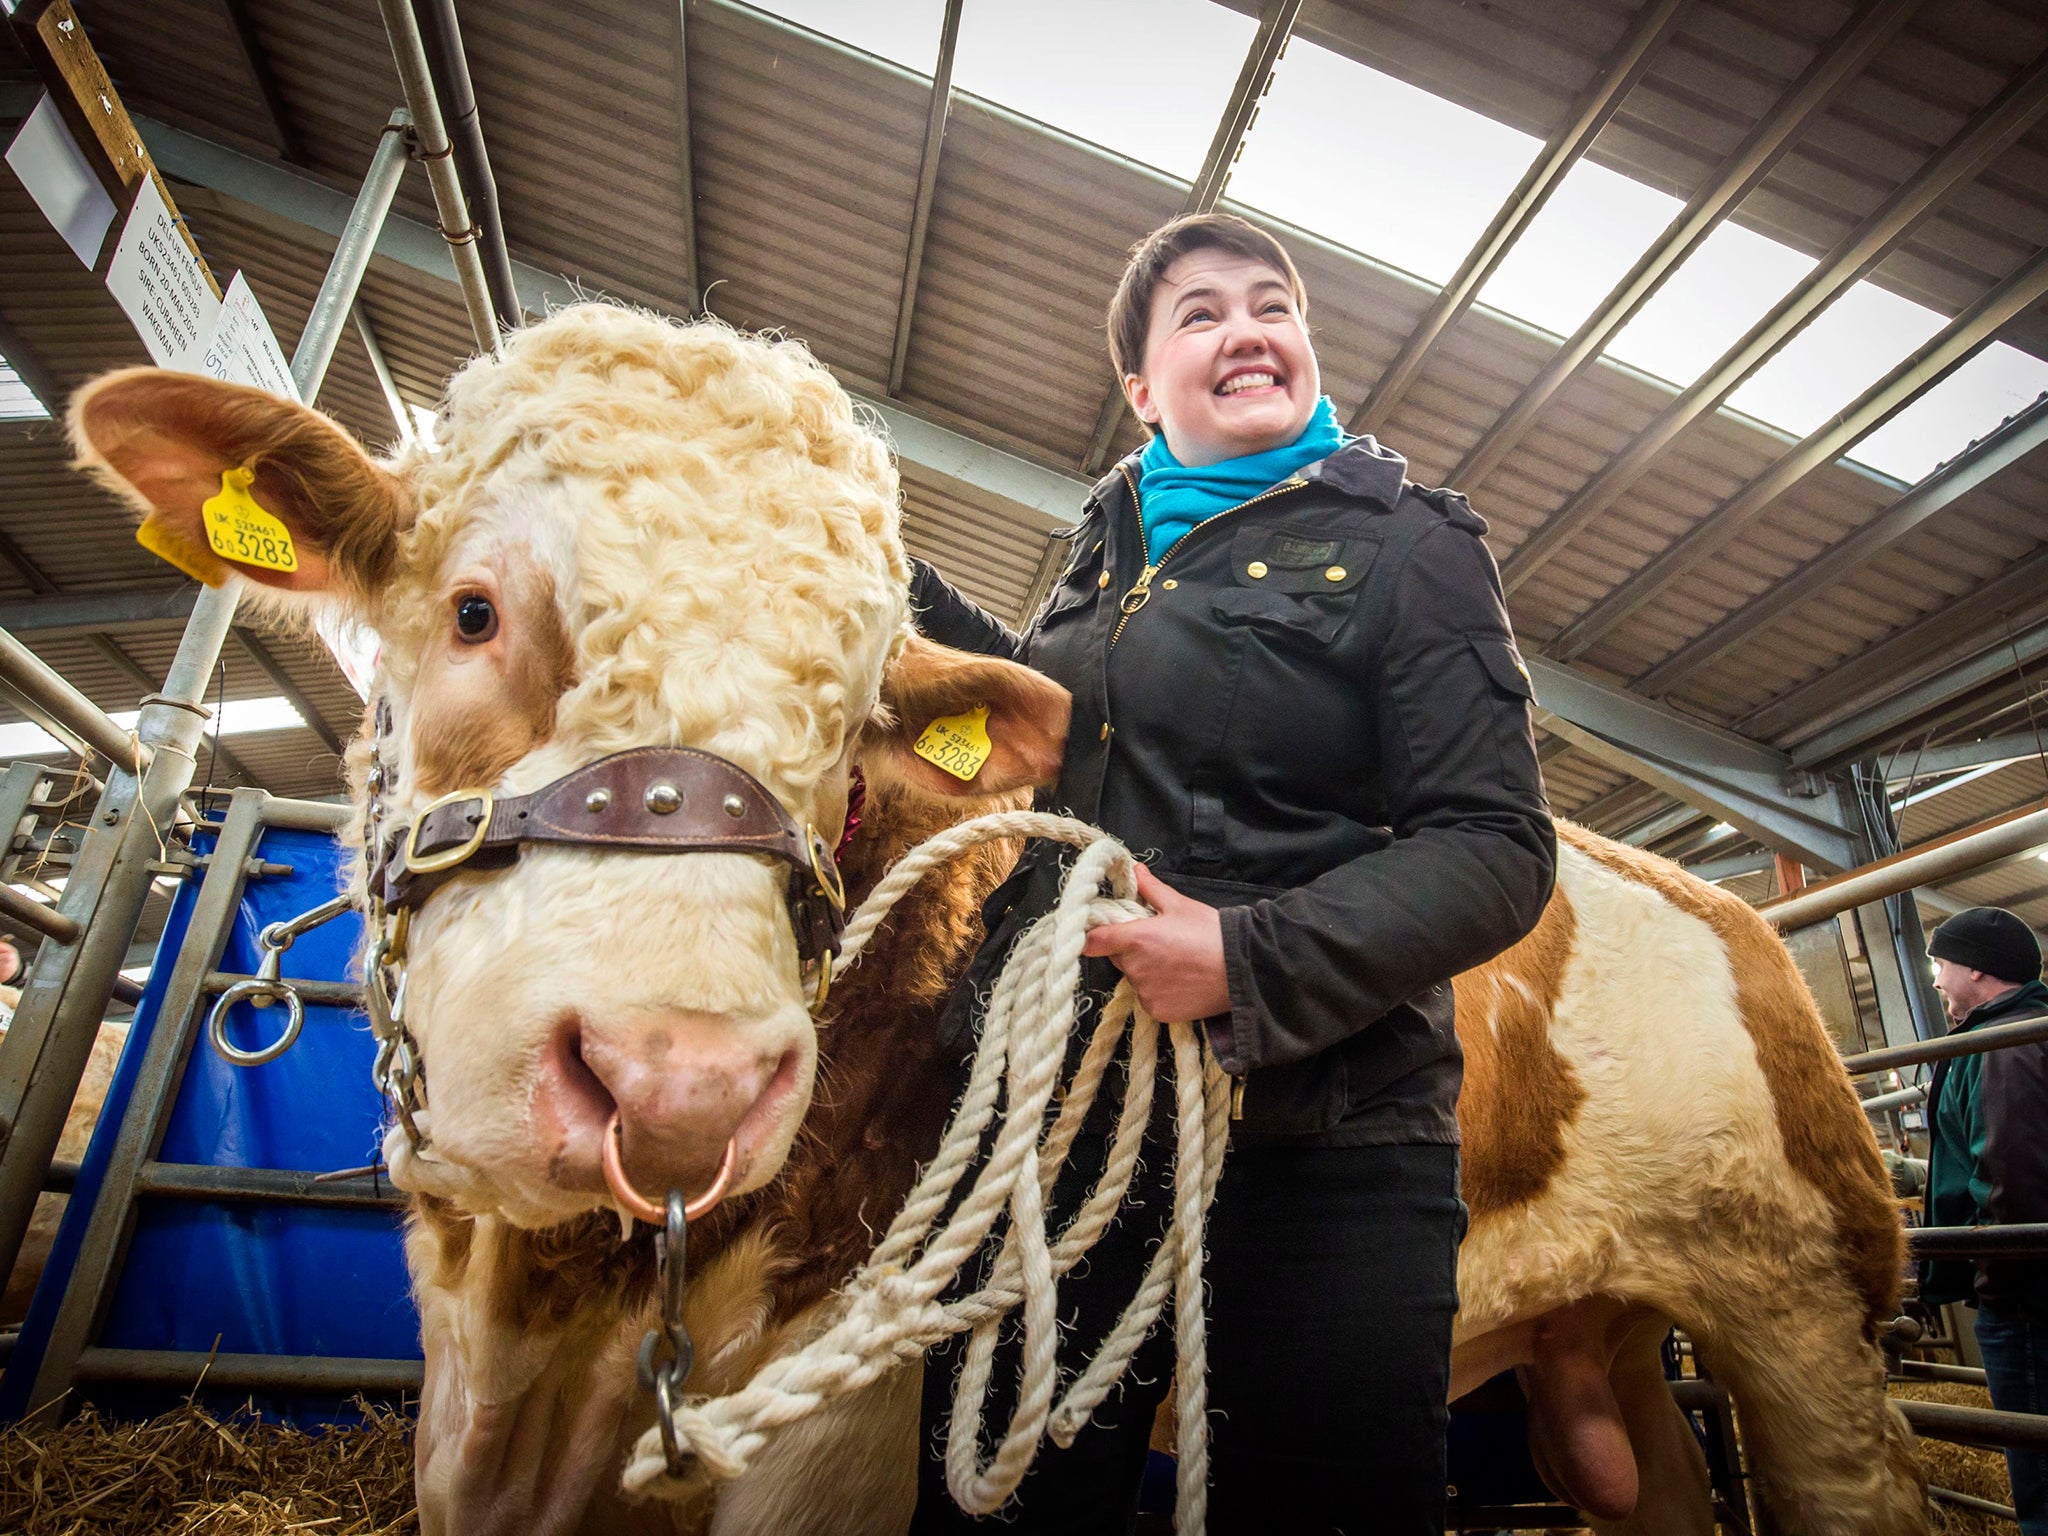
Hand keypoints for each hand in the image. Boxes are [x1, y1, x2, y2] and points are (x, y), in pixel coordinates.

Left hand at [1082, 864, 1230, 1022]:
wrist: (1242, 970)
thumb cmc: (1211, 934)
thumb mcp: (1180, 905)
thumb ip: (1151, 889)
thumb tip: (1136, 870)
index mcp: (1136, 938)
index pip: (1094, 941)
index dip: (1094, 936)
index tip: (1100, 933)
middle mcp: (1135, 968)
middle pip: (1117, 958)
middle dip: (1130, 950)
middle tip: (1159, 943)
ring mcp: (1145, 992)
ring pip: (1134, 979)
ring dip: (1145, 972)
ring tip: (1176, 964)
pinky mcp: (1157, 1011)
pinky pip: (1148, 999)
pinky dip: (1158, 992)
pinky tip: (1181, 982)